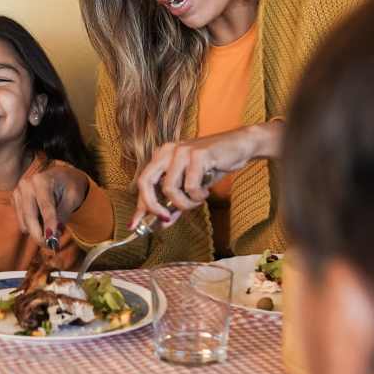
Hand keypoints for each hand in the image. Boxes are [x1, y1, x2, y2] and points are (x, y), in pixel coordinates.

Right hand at [12, 160, 90, 245]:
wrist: (59, 177)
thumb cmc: (68, 186)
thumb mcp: (73, 197)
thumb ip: (64, 214)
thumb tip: (55, 233)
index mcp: (42, 180)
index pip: (45, 206)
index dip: (49, 224)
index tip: (52, 239)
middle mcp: (26, 185)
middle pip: (30, 215)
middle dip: (39, 234)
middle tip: (50, 246)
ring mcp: (18, 192)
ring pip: (24, 221)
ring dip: (36, 232)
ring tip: (51, 233)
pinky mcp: (14, 200)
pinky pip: (21, 221)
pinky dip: (31, 227)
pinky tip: (41, 223)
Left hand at [133, 121, 283, 228]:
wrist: (239, 147)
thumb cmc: (213, 166)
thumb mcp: (190, 185)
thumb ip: (175, 202)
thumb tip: (162, 223)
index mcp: (161, 156)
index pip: (143, 183)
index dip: (139, 206)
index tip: (134, 226)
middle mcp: (167, 151)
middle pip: (146, 182)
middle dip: (153, 205)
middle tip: (166, 218)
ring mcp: (181, 151)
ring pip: (169, 188)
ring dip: (184, 203)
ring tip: (197, 199)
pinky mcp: (197, 154)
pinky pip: (190, 186)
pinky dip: (198, 195)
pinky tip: (205, 191)